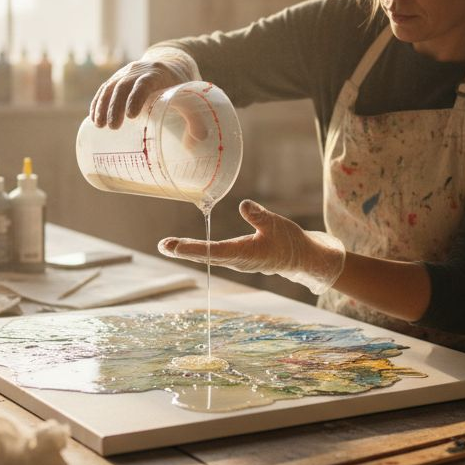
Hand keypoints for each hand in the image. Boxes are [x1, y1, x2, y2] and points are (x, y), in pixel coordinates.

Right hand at [89, 49, 197, 128]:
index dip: (136, 98)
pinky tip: (94, 117)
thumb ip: (196, 117)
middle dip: (116, 106)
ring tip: (99, 125)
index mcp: (157, 74)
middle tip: (113, 127)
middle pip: (123, 86)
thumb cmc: (181, 86)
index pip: (144, 83)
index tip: (132, 116)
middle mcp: (139, 70)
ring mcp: (126, 73)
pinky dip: (98, 102)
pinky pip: (104, 88)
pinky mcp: (118, 79)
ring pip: (110, 87)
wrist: (170, 64)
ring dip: (103, 105)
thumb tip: (200, 140)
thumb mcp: (190, 97)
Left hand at [158, 200, 345, 294]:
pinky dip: (198, 250)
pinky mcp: (237, 258)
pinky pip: (214, 254)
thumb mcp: (276, 224)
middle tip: (163, 245)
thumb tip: (243, 204)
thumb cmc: (289, 241)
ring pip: (208, 256)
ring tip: (167, 245)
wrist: (301, 259)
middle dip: (183, 250)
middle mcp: (237, 260)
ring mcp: (236, 261)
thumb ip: (259, 215)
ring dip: (187, 250)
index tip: (175, 247)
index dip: (193, 249)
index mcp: (245, 253)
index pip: (214, 250)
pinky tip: (186, 247)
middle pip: (205, 255)